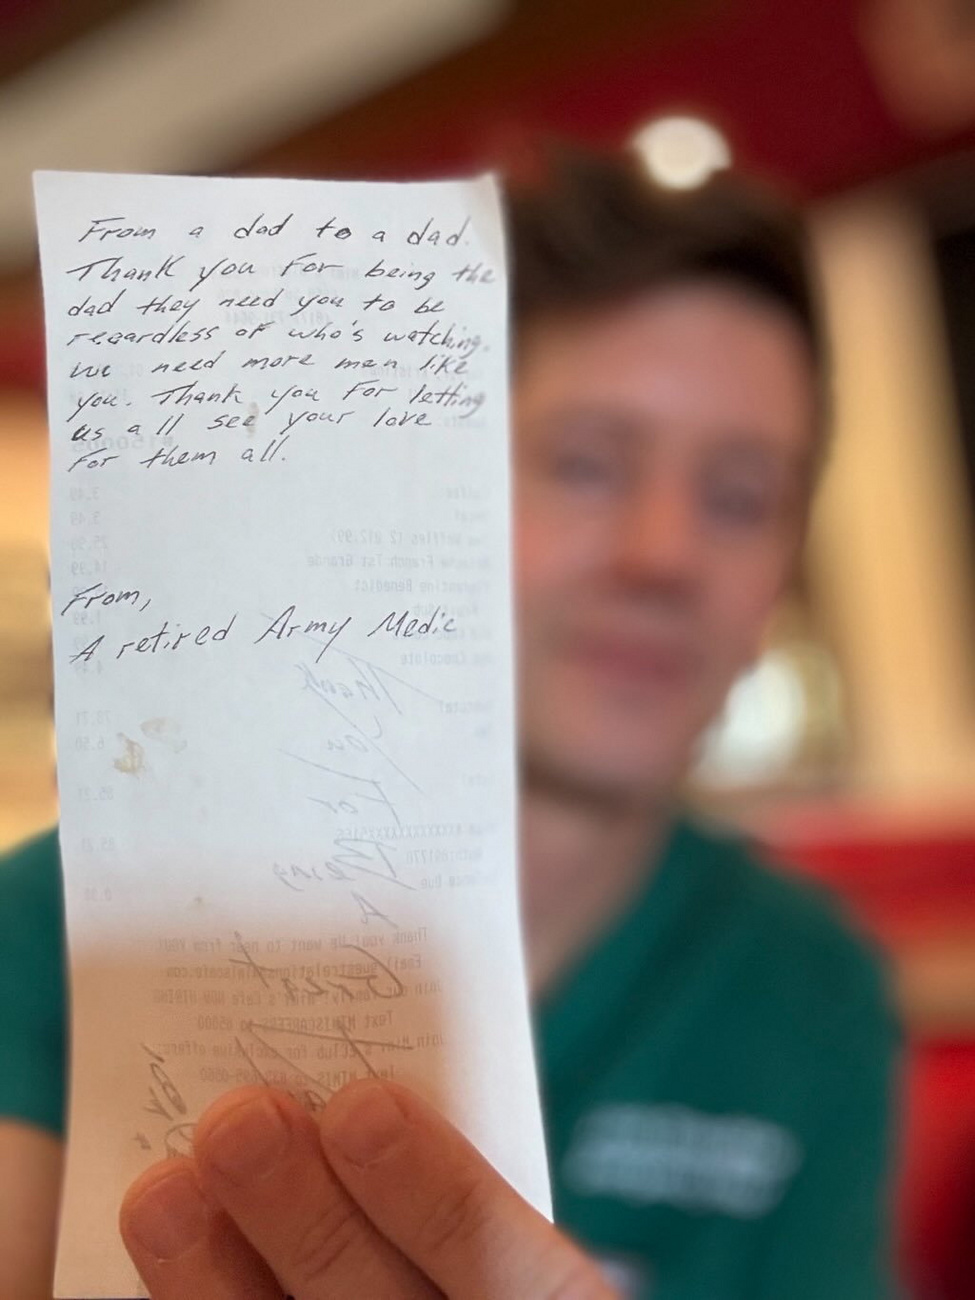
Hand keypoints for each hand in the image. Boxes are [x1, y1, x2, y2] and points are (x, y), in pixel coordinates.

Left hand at [120, 1079, 616, 1297]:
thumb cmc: (468, 1254)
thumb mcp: (508, 1226)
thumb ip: (456, 1171)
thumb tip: (348, 1079)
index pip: (507, 1264)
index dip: (436, 1187)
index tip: (362, 1104)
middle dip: (302, 1213)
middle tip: (239, 1118)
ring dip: (213, 1276)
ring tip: (161, 1189)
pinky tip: (157, 1254)